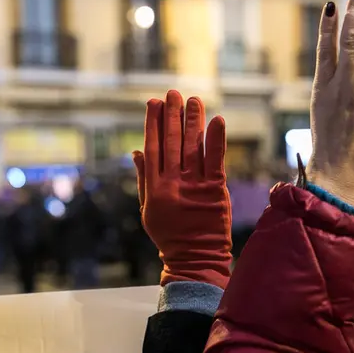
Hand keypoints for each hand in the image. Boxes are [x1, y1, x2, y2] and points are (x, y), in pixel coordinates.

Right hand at [132, 90, 231, 288]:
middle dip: (172, 115)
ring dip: (192, 121)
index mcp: (154, 188)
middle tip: (174, 93)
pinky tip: (216, 120)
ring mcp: (194, 186)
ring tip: (193, 100)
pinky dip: (216, 140)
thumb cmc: (170, 234)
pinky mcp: (215, 191)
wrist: (195, 259)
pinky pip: (216, 161)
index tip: (154, 103)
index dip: (153, 124)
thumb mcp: (148, 209)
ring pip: (192, 147)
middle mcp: (172, 184)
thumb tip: (137, 151)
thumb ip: (143, 179)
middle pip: (171, 142)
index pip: (152, 148)